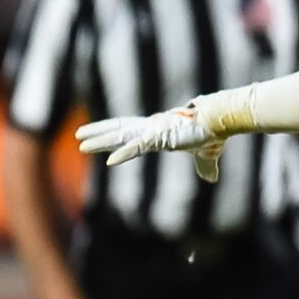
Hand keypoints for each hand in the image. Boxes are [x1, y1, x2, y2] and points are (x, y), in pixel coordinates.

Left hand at [77, 102, 227, 181]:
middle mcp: (151, 128)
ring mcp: (153, 131)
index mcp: (158, 131)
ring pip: (120, 137)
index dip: (113, 135)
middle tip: (78, 136)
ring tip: (80, 145)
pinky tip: (109, 162)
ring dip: (100, 141)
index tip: (98, 136)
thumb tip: (212, 179)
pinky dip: (124, 154)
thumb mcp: (206, 155)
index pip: (130, 132)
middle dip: (98, 134)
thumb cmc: (213, 132)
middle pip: (118, 131)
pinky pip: (138, 147)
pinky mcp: (160, 137)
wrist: (221, 119)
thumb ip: (204, 166)